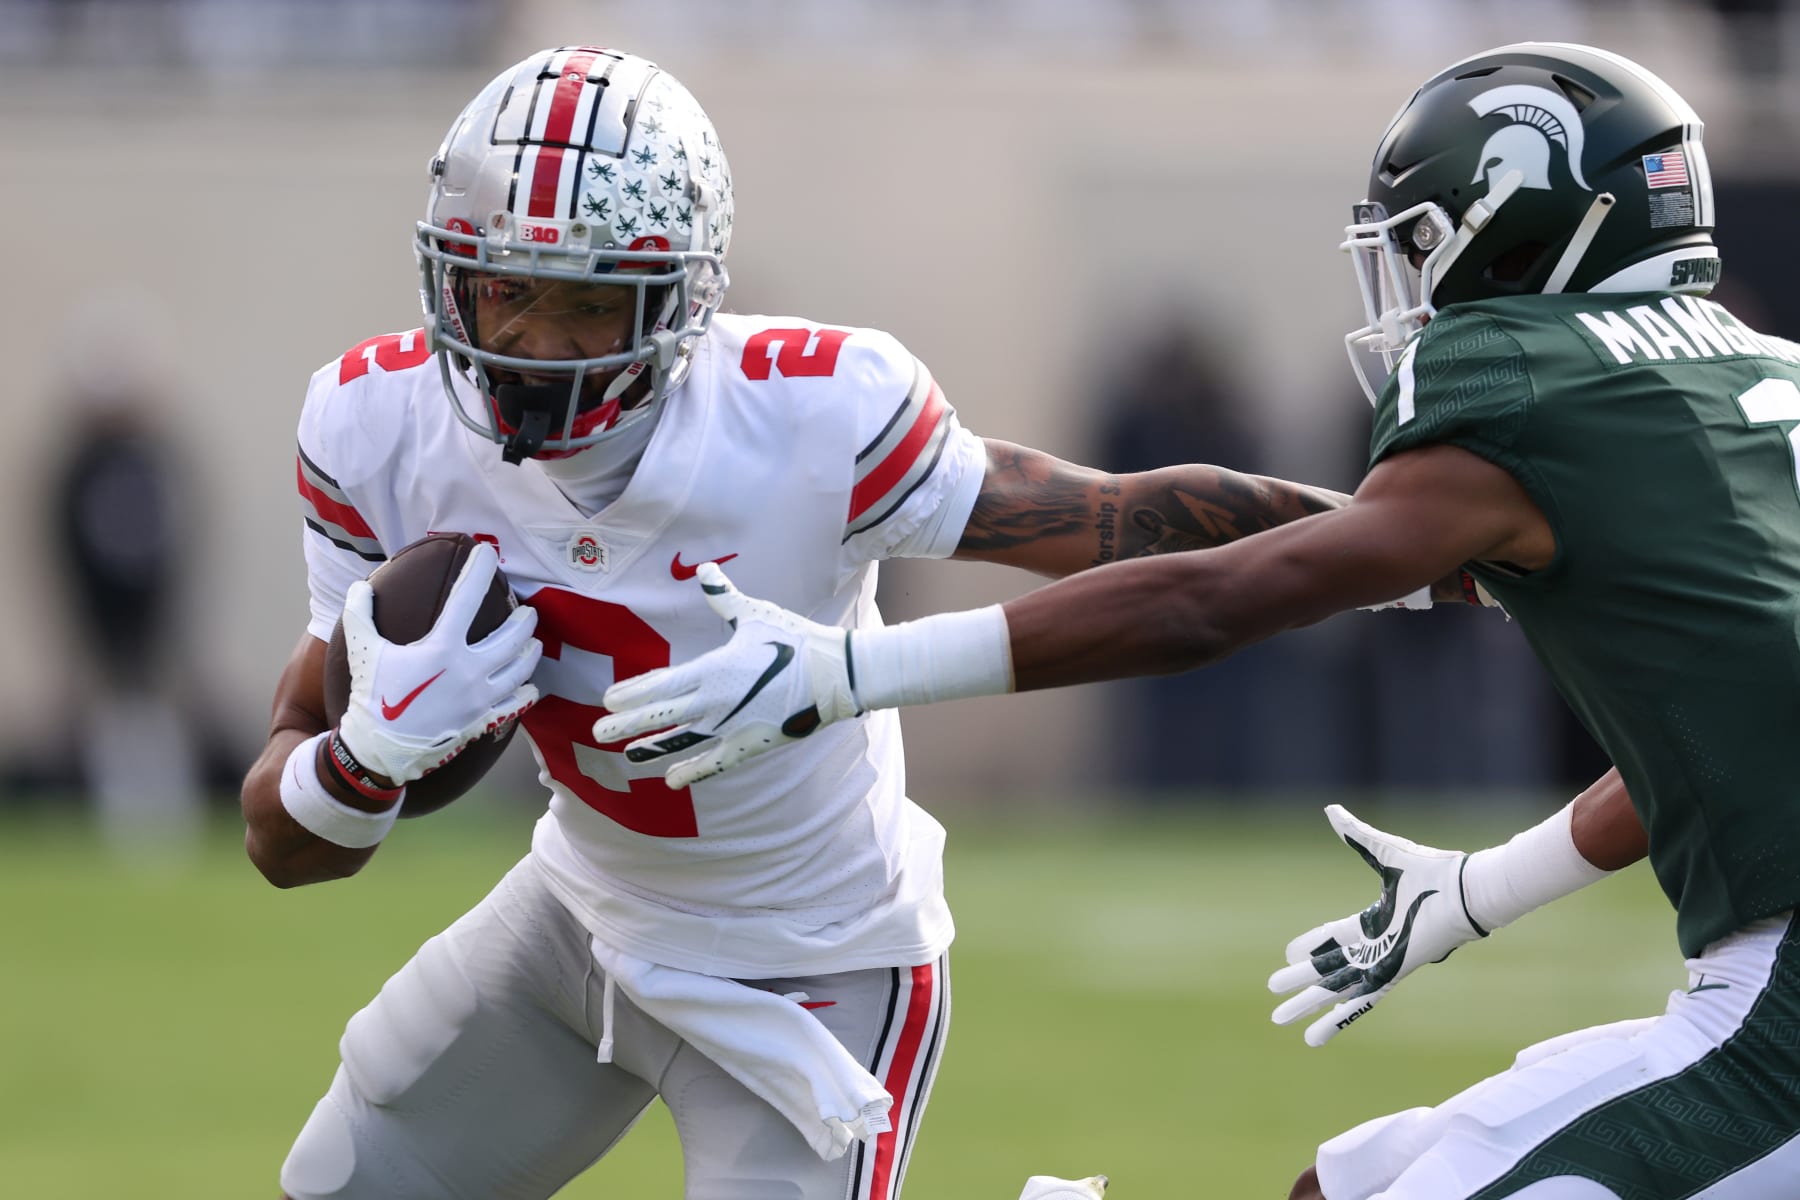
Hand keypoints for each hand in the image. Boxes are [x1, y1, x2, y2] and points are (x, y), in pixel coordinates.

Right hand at [336, 543, 540, 782]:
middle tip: (527, 612)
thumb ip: (360, 614)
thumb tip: (360, 586)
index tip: (487, 553)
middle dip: (524, 620)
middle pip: (512, 636)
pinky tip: (529, 686)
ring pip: (521, 668)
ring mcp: (480, 697)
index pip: (467, 598)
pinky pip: (517, 704)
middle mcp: (469, 670)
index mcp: (442, 648)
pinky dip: (527, 692)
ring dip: (530, 652)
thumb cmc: (372, 698)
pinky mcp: (484, 720)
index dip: (479, 570)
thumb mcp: (362, 651)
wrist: (380, 751)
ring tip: (533, 643)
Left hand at [592, 563, 857, 787]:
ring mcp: (731, 726)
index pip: (660, 685)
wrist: (833, 673)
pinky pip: (715, 762)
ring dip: (652, 748)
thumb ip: (723, 597)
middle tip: (597, 733)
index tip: (608, 700)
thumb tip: (705, 569)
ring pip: (682, 741)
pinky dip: (693, 772)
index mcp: (712, 669)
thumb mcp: (754, 614)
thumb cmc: (793, 639)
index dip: (633, 693)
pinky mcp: (750, 744)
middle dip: (628, 724)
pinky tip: (671, 781)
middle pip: (661, 715)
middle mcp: (714, 701)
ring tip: (627, 756)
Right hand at [1267, 805, 1485, 1046]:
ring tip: (1280, 1018)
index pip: (1333, 937)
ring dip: (1308, 1004)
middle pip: (1328, 968)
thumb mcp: (1383, 852)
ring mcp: (1383, 963)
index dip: (1310, 946)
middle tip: (1274, 991)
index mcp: (1374, 920)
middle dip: (1301, 982)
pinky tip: (1315, 1035)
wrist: (1464, 891)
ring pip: (1336, 990)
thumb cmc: (1432, 871)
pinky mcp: (1392, 973)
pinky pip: (1359, 1002)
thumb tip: (1331, 810)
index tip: (1287, 956)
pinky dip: (1337, 1020)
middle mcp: (1375, 945)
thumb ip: (1356, 836)